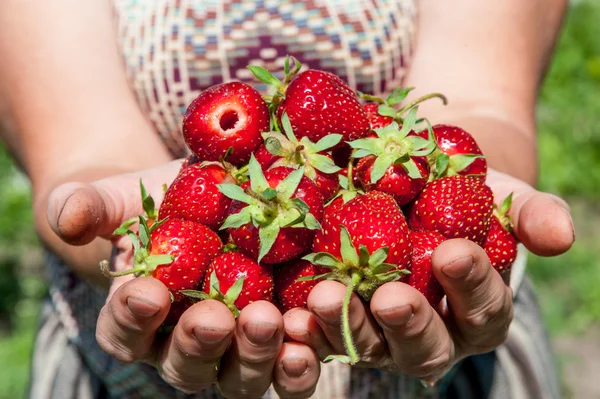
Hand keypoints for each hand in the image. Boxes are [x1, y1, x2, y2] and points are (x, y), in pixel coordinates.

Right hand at [46, 161, 320, 397]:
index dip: (132, 319)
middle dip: (201, 345)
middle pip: (188, 366)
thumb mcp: (124, 195)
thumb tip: (67, 216)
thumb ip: (91, 204)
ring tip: (273, 324)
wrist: (211, 201)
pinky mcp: (283, 332)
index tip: (146, 291)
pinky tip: (311, 329)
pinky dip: (303, 353)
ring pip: (242, 375)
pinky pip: (291, 359)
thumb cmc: (159, 202)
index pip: (125, 331)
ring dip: (257, 358)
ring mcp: (238, 345)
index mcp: (138, 318)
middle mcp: (186, 344)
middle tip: (215, 318)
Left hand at [283, 168, 573, 382]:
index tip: (455, 252)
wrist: (414, 180)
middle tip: (390, 298)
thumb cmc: (465, 191)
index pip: (483, 310)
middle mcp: (429, 333)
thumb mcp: (500, 195)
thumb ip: (530, 215)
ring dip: (346, 327)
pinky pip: (321, 333)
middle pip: (423, 347)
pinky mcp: (337, 318)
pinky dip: (306, 326)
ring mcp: (379, 332)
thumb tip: (561, 236)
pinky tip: (288, 310)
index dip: (472, 287)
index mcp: (476, 312)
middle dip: (407, 322)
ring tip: (325, 298)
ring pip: (367, 346)